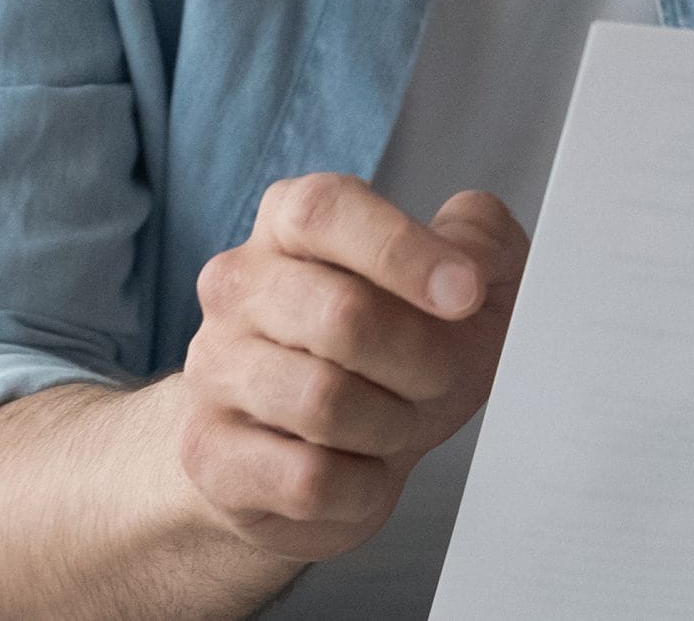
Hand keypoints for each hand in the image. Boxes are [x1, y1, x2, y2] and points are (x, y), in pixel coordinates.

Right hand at [172, 175, 527, 563]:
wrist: (323, 458)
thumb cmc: (396, 356)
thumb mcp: (464, 286)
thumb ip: (483, 239)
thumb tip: (471, 256)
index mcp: (290, 222)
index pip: (325, 209)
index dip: (401, 250)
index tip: (466, 293)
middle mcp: (238, 285)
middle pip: (340, 314)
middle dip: (422, 360)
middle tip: (437, 377)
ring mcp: (213, 369)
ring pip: (324, 402)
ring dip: (391, 424)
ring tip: (394, 422)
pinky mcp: (210, 455)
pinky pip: (307, 478)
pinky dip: (361, 485)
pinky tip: (360, 469)